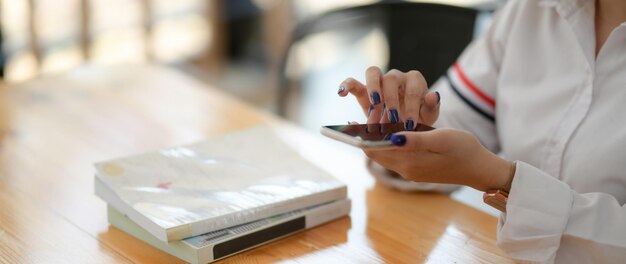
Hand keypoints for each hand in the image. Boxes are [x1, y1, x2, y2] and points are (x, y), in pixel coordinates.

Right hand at [338, 66, 439, 128]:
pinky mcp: (364, 90)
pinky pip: (353, 82)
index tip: (410, 125)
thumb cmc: (419, 117)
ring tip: (374, 105)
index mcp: (414, 80)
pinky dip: (346, 85)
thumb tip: (433, 95)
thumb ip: (431, 106)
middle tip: (392, 119)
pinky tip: (340, 93)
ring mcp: (379, 81)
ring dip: (373, 89)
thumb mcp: (429, 115)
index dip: (411, 107)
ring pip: (373, 73)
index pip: (412, 89)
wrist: (404, 123)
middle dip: (391, 100)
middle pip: (391, 78)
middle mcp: (396, 76)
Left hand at [364, 128, 513, 191]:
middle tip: (370, 113)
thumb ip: (415, 140)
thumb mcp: (441, 139)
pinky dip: (390, 143)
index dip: (364, 135)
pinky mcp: (417, 169)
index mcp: (409, 163)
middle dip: (369, 135)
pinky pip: (395, 155)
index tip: (360, 118)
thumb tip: (391, 137)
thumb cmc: (464, 150)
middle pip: (376, 153)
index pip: (373, 151)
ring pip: (385, 153)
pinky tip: (393, 129)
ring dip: (379, 138)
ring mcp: (411, 171)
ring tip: (380, 117)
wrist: (481, 169)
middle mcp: (405, 170)